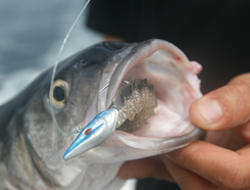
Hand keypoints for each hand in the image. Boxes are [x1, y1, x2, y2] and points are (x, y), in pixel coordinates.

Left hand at [118, 73, 249, 189]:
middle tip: (159, 139)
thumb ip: (233, 103)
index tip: (173, 137)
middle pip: (204, 188)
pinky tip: (133, 165)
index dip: (196, 157)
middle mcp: (241, 179)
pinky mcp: (205, 174)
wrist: (249, 111)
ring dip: (163, 167)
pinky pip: (179, 178)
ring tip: (148, 144)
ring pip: (190, 186)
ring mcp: (220, 179)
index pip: (231, 175)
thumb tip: (200, 115)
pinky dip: (157, 169)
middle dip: (176, 164)